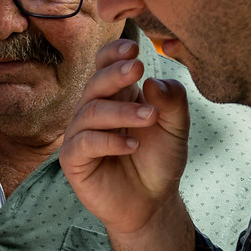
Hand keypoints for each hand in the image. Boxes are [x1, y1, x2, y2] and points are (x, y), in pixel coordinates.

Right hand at [61, 40, 192, 241]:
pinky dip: (109, 141)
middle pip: (95, 84)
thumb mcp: (176, 128)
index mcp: (115, 97)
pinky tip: (133, 145)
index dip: (113, 54)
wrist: (153, 202)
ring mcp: (80, 135)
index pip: (104, 66)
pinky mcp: (73, 160)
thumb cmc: (160, 161)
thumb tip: (153, 80)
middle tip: (138, 68)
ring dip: (121, 111)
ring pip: (90, 111)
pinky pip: (84, 143)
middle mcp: (93, 111)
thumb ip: (173, 102)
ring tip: (150, 118)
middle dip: (116, 74)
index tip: (134, 47)